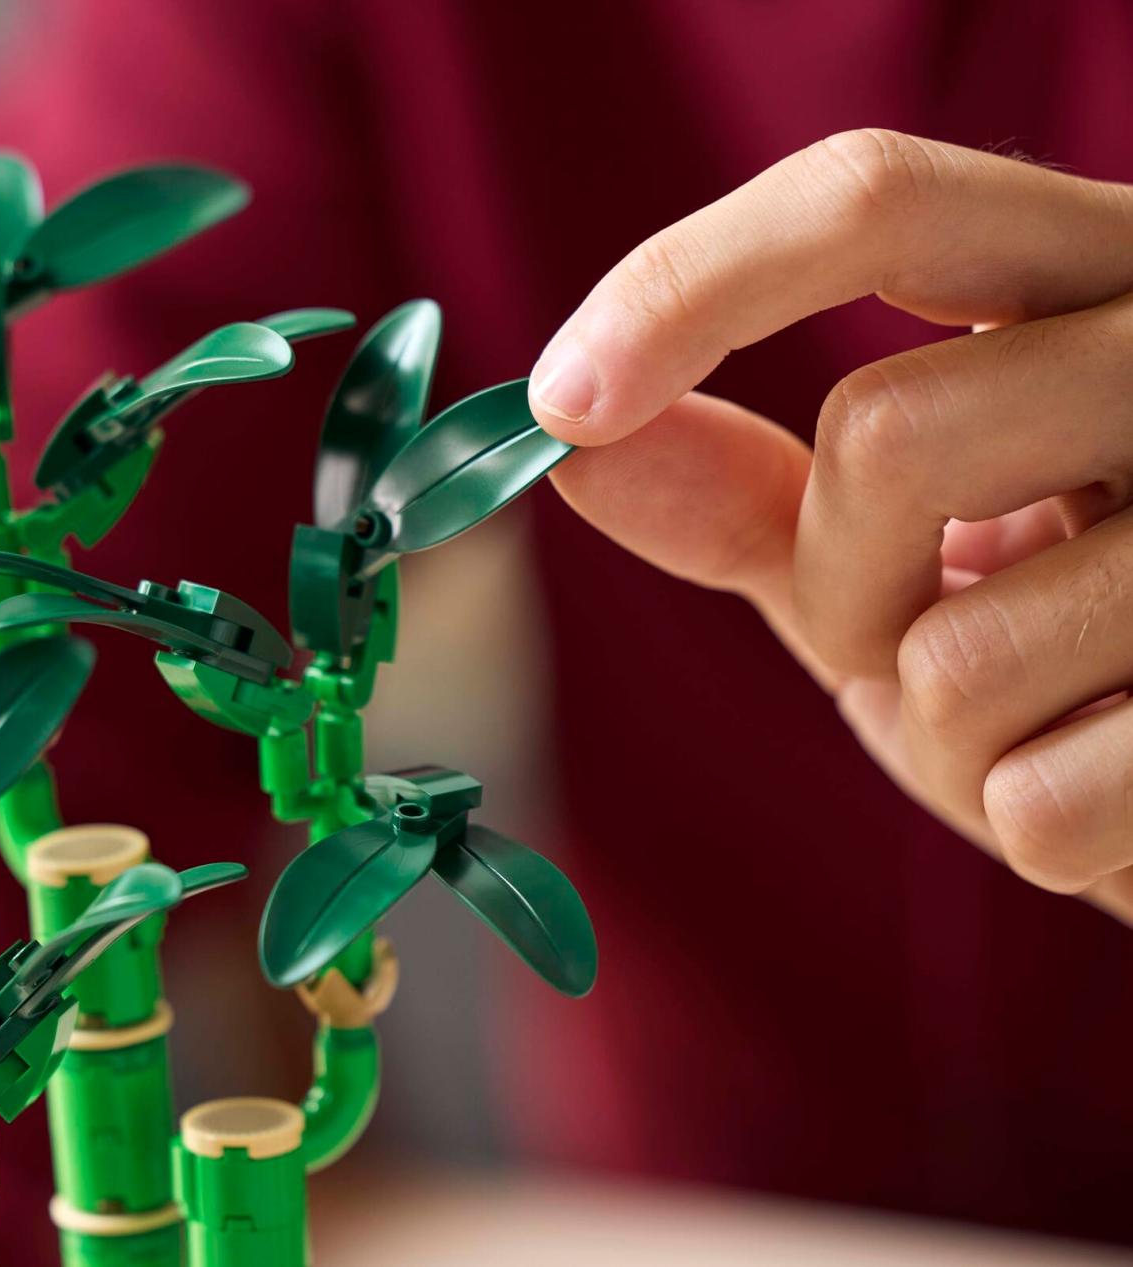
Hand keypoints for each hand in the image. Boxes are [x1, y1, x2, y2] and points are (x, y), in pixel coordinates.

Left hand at [527, 130, 1132, 919]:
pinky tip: (1122, 780)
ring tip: (1057, 709)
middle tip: (921, 635)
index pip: (875, 200)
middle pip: (886, 433)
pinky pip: (1041, 802)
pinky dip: (1030, 826)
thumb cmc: (1066, 653)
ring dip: (948, 734)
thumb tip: (568, 445)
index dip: (687, 284)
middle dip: (841, 587)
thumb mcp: (898, 559)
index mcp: (1089, 284)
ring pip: (956, 652)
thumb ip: (748, 499)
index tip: (561, 403)